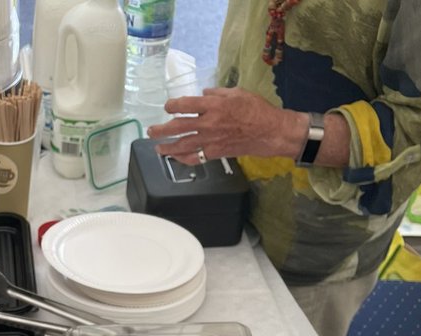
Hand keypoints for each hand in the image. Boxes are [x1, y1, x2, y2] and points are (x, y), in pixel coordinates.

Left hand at [147, 87, 306, 164]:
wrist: (269, 131)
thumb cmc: (256, 109)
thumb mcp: (237, 93)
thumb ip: (217, 93)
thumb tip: (203, 94)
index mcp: (213, 105)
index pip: (185, 104)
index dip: (172, 105)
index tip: (167, 106)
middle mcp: (208, 123)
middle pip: (178, 126)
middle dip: (162, 129)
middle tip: (151, 130)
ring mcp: (210, 140)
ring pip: (183, 145)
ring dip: (167, 147)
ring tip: (157, 147)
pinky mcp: (215, 153)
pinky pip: (195, 158)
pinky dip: (183, 159)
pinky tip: (175, 158)